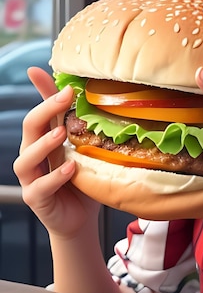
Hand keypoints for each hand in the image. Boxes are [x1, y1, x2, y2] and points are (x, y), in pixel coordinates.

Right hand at [14, 67, 99, 237]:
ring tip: (60, 134)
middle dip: (45, 110)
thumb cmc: (82, 178)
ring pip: (25, 158)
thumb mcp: (84, 147)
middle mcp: (33, 155)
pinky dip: (54, 177)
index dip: (42, 91)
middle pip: (29, 127)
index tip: (47, 74)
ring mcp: (31, 178)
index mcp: (43, 139)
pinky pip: (40, 187)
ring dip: (43, 144)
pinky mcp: (36, 199)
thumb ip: (81, 125)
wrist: (81, 218)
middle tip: (64, 98)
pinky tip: (70, 168)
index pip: (40, 110)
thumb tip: (88, 95)